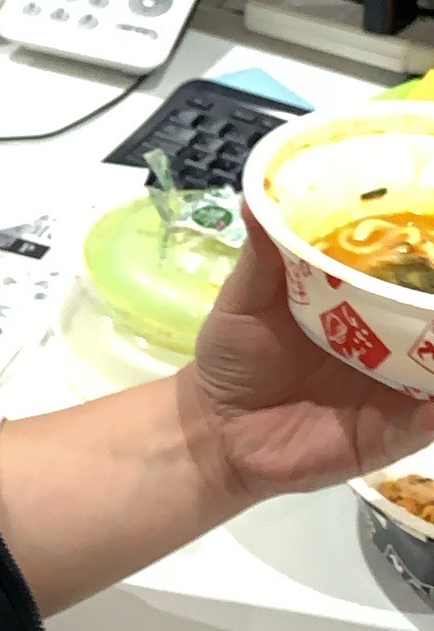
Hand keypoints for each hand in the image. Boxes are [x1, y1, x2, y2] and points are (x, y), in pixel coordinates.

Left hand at [182, 209, 433, 503]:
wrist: (218, 432)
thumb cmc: (234, 357)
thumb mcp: (244, 300)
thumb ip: (263, 256)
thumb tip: (258, 198)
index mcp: (358, 298)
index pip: (407, 270)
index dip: (422, 249)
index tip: (431, 216)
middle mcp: (388, 338)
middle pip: (433, 314)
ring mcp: (396, 384)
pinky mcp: (394, 430)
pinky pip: (432, 418)